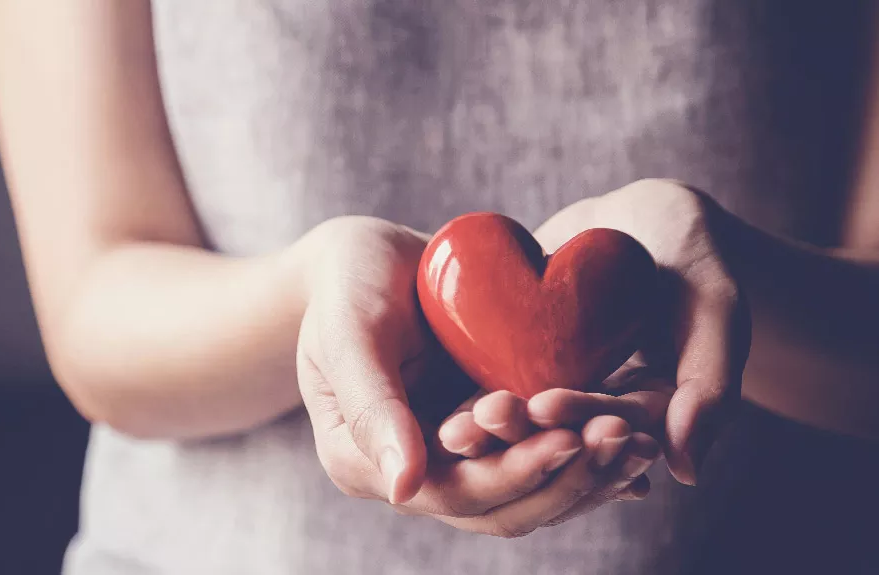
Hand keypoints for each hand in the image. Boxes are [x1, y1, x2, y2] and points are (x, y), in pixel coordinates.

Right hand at [295, 216, 662, 537]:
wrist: (364, 260)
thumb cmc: (345, 286)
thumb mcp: (348, 333)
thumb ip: (371, 406)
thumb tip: (403, 488)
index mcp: (368, 464)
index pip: (453, 493)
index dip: (513, 474)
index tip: (567, 440)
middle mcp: (417, 472)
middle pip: (501, 506)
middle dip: (566, 480)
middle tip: (624, 440)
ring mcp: (455, 453)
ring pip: (530, 490)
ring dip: (588, 473)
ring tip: (643, 441)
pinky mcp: (487, 429)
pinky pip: (540, 452)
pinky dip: (587, 452)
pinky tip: (636, 437)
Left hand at [439, 179, 749, 486]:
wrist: (648, 219)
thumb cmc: (695, 255)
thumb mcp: (717, 308)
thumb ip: (711, 385)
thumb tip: (688, 472)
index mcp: (650, 413)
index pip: (613, 420)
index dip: (580, 413)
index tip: (545, 403)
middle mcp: (599, 409)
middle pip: (560, 427)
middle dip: (522, 429)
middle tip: (482, 420)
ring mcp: (558, 386)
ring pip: (521, 412)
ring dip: (488, 424)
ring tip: (453, 427)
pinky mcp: (522, 362)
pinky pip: (495, 378)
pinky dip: (471, 391)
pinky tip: (440, 398)